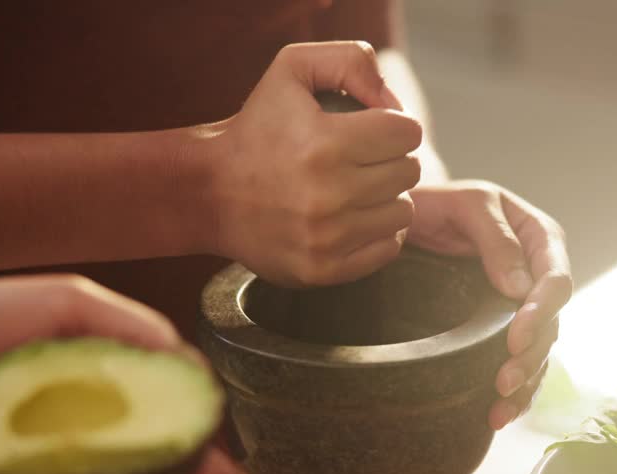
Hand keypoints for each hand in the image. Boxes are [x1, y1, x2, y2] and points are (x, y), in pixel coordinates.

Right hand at [209, 41, 422, 286]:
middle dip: (391, 159)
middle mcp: (327, 194)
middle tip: (362, 159)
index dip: (394, 125)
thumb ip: (350, 61)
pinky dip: (378, 233)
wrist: (208, 193)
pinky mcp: (323, 269)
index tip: (372, 129)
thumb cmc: (256, 128)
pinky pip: (387, 249)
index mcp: (325, 143)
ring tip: (357, 188)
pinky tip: (354, 218)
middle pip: (408, 172)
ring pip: (402, 212)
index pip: (407, 133)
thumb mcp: (291, 69)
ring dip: (386, 197)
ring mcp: (326, 237)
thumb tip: (392, 101)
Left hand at [406, 181, 572, 429]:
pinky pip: (519, 361)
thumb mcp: (466, 204)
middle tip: (502, 383)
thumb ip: (495, 238)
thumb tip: (521, 287)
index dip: (540, 312)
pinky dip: (514, 391)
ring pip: (539, 350)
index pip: (555, 279)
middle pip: (551, 323)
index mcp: (540, 238)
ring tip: (500, 410)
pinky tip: (499, 414)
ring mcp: (523, 304)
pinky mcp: (503, 326)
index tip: (514, 337)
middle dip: (530, 357)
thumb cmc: (439, 202)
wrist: (412, 215)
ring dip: (524, 384)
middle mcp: (539, 274)